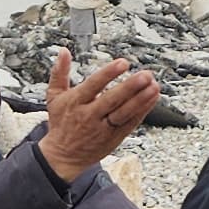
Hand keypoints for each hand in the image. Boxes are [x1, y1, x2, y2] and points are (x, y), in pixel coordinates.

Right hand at [37, 46, 165, 181]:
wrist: (63, 156)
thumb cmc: (61, 123)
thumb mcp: (54, 97)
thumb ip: (59, 73)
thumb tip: (63, 52)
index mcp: (75, 102)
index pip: (93, 86)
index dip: (108, 74)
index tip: (123, 63)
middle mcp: (89, 115)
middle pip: (112, 100)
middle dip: (130, 87)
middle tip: (145, 75)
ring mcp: (103, 128)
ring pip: (124, 113)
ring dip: (140, 100)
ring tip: (154, 86)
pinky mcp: (114, 137)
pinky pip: (130, 123)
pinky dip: (143, 110)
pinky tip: (152, 98)